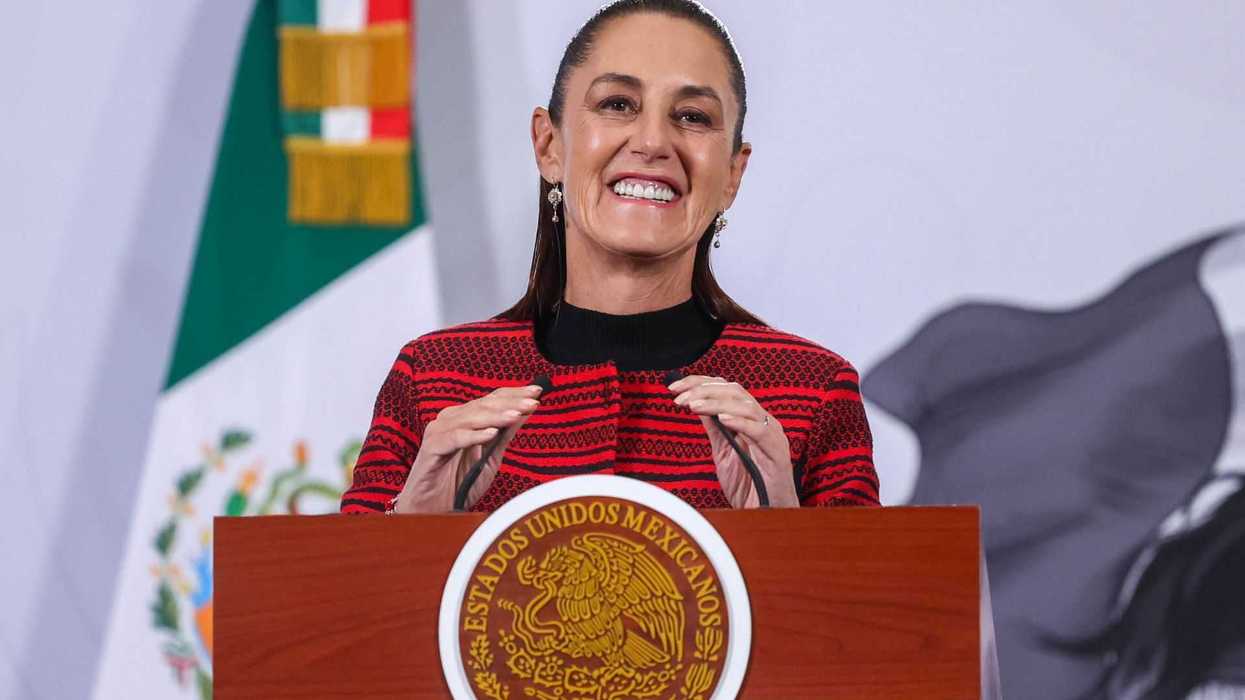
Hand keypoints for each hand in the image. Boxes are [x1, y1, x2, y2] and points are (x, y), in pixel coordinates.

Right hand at [393, 383, 543, 512]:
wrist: (433, 510)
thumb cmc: (459, 483)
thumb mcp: (490, 458)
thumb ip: (505, 434)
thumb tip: (526, 412)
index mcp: (464, 418)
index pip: (492, 400)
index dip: (514, 394)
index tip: (536, 392)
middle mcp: (451, 420)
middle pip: (483, 405)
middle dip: (510, 403)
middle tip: (532, 402)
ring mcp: (439, 432)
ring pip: (470, 418)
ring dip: (496, 416)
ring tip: (516, 415)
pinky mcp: (431, 448)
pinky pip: (454, 438)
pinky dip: (474, 435)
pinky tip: (492, 433)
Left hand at [669, 375, 798, 507]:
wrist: (766, 514)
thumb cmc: (749, 485)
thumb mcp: (723, 452)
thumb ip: (714, 428)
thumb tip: (694, 404)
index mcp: (750, 419)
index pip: (726, 389)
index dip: (699, 383)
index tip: (674, 387)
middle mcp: (763, 422)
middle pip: (735, 392)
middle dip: (704, 390)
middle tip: (680, 397)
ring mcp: (772, 435)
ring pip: (746, 406)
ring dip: (716, 403)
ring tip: (693, 405)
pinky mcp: (778, 453)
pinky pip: (760, 432)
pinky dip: (741, 423)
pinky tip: (722, 419)